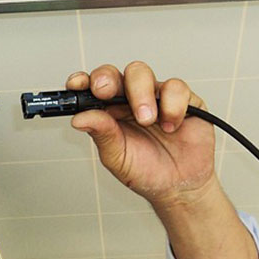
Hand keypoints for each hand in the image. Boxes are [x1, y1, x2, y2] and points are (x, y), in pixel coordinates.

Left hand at [67, 61, 215, 208]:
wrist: (181, 187)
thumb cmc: (147, 172)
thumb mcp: (118, 158)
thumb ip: (101, 135)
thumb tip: (79, 118)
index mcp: (109, 112)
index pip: (92, 88)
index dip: (82, 81)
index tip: (76, 84)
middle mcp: (130, 100)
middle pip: (115, 74)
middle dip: (107, 79)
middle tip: (105, 92)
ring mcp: (155, 97)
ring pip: (141, 72)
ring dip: (140, 94)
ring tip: (147, 120)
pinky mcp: (183, 99)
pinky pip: (176, 87)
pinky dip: (172, 106)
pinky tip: (170, 126)